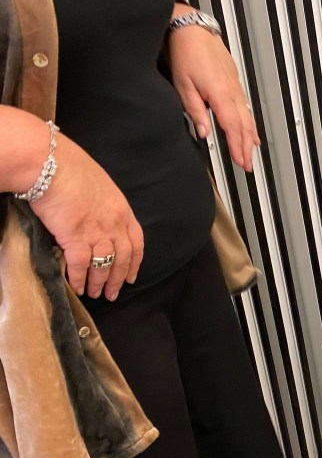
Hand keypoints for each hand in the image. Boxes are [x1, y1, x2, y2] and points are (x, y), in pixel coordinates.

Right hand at [31, 134, 143, 299]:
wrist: (50, 163)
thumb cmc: (70, 166)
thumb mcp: (99, 184)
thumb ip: (102, 204)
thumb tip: (95, 216)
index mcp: (123, 210)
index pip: (136, 242)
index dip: (134, 263)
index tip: (131, 276)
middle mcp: (114, 224)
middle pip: (122, 259)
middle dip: (118, 279)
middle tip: (112, 294)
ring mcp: (96, 232)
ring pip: (104, 265)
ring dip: (99, 283)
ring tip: (95, 294)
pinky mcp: (75, 237)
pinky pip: (81, 265)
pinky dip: (80, 278)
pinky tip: (77, 287)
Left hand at [167, 22, 259, 170]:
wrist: (191, 29)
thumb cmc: (186, 53)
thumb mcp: (183, 85)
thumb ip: (195, 111)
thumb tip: (204, 132)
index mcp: (220, 94)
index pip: (233, 127)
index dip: (237, 147)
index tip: (241, 161)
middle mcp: (232, 92)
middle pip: (244, 125)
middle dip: (246, 147)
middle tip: (248, 165)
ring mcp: (236, 87)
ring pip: (248, 117)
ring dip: (250, 137)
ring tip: (252, 152)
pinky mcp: (234, 82)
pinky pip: (246, 107)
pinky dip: (250, 122)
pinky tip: (251, 130)